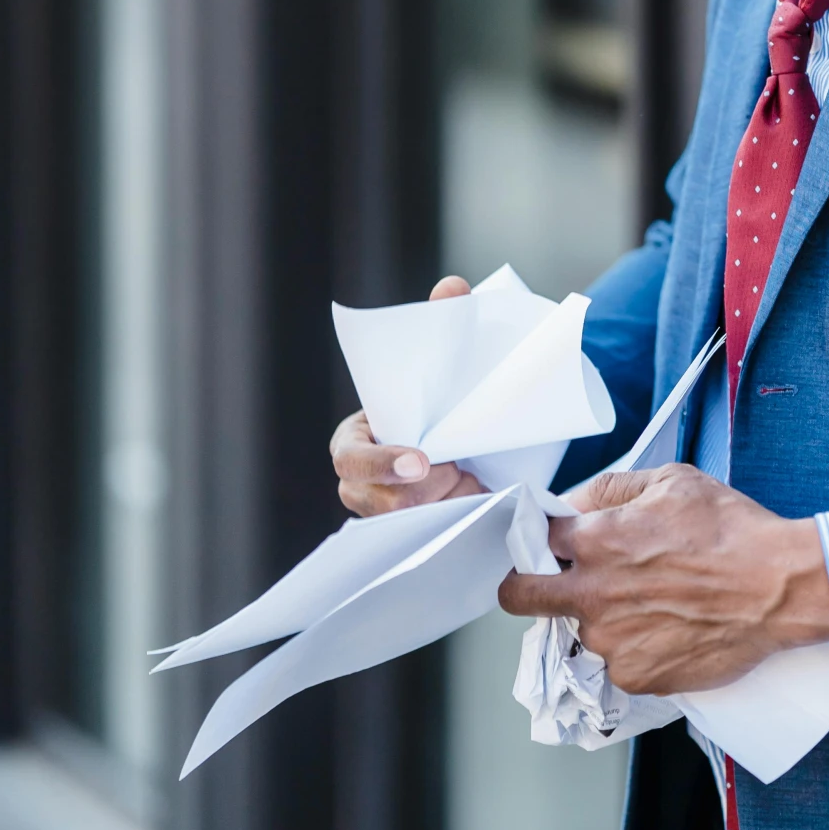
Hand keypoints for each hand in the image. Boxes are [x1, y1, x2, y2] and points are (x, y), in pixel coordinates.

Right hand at [330, 274, 487, 516]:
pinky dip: (453, 526)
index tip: (423, 460)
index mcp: (354, 440)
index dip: (383, 463)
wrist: (457, 438)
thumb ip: (442, 325)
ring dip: (443, 507)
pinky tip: (476, 508)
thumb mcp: (438, 364)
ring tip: (471, 484)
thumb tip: (452, 289)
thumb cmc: (434, 400)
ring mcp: (383, 514)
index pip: (352, 459)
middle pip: (382, 501)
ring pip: (408, 524)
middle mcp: (360, 483)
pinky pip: (428, 540)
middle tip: (460, 473)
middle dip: (425, 491)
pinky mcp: (410, 534)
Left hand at [497, 462, 828, 694]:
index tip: (551, 545)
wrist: (776, 588)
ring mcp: (610, 642)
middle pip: (520, 597)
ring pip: (583, 630)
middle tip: (555, 583)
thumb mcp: (671, 481)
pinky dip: (637, 648)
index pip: (532, 541)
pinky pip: (619, 662)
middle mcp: (592, 594)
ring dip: (604, 618)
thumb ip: (611, 489)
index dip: (543, 540)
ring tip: (655, 602)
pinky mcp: (635, 676)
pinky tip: (671, 628)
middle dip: (527, 586)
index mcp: (594, 541)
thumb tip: (575, 503)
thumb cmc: (730, 530)